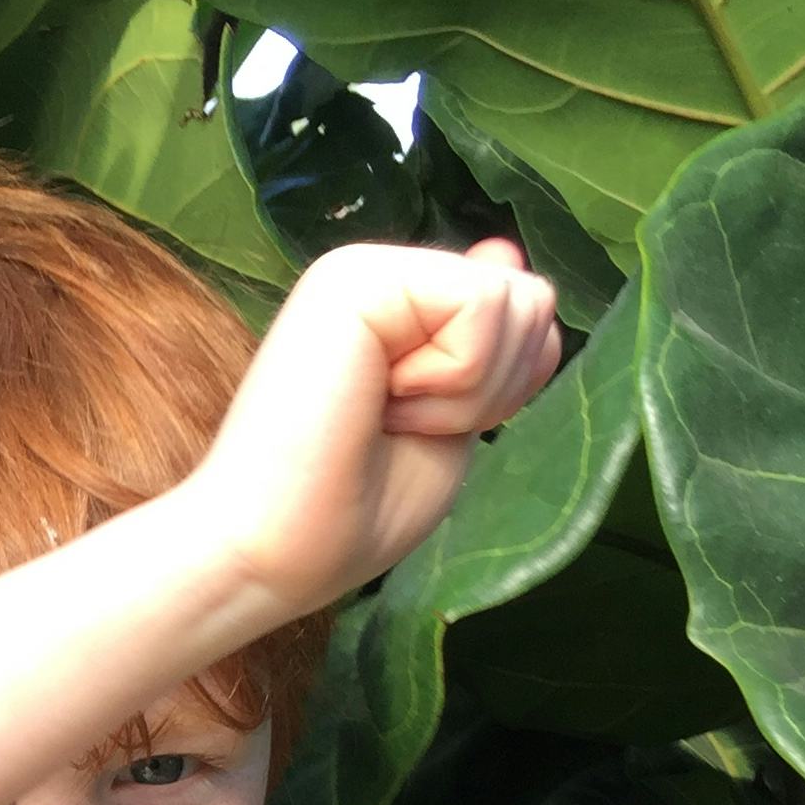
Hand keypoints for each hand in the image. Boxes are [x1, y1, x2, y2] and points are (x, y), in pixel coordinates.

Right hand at [184, 236, 561, 620]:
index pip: (525, 314)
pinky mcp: (358, 276)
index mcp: (403, 315)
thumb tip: (504, 250)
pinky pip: (482, 304)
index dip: (508, 388)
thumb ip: (488, 347)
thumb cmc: (350, 516)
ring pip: (515, 300)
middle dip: (493, 387)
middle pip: (534, 300)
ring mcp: (369, 270)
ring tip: (385, 417)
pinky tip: (382, 402)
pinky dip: (455, 379)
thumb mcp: (452, 424)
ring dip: (469, 390)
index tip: (424, 431)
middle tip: (403, 426)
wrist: (270, 554)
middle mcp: (386, 279)